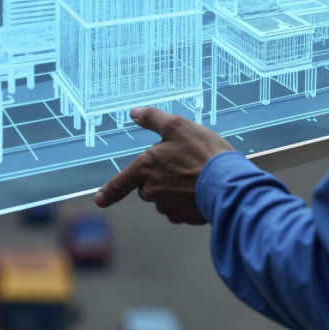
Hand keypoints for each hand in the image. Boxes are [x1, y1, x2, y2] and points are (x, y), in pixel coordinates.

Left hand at [94, 106, 233, 223]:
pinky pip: (180, 209)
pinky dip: (188, 200)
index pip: (121, 183)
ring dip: (175, 188)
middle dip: (160, 176)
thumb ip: (152, 119)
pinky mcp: (184, 217)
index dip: (110, 191)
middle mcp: (152, 191)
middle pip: (148, 185)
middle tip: (184, 161)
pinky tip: (201, 189)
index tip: (100, 200)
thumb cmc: (202, 152)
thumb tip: (134, 112)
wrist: (227, 183)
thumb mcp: (177, 126)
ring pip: (165, 197)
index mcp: (145, 168)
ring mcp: (168, 206)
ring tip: (196, 174)